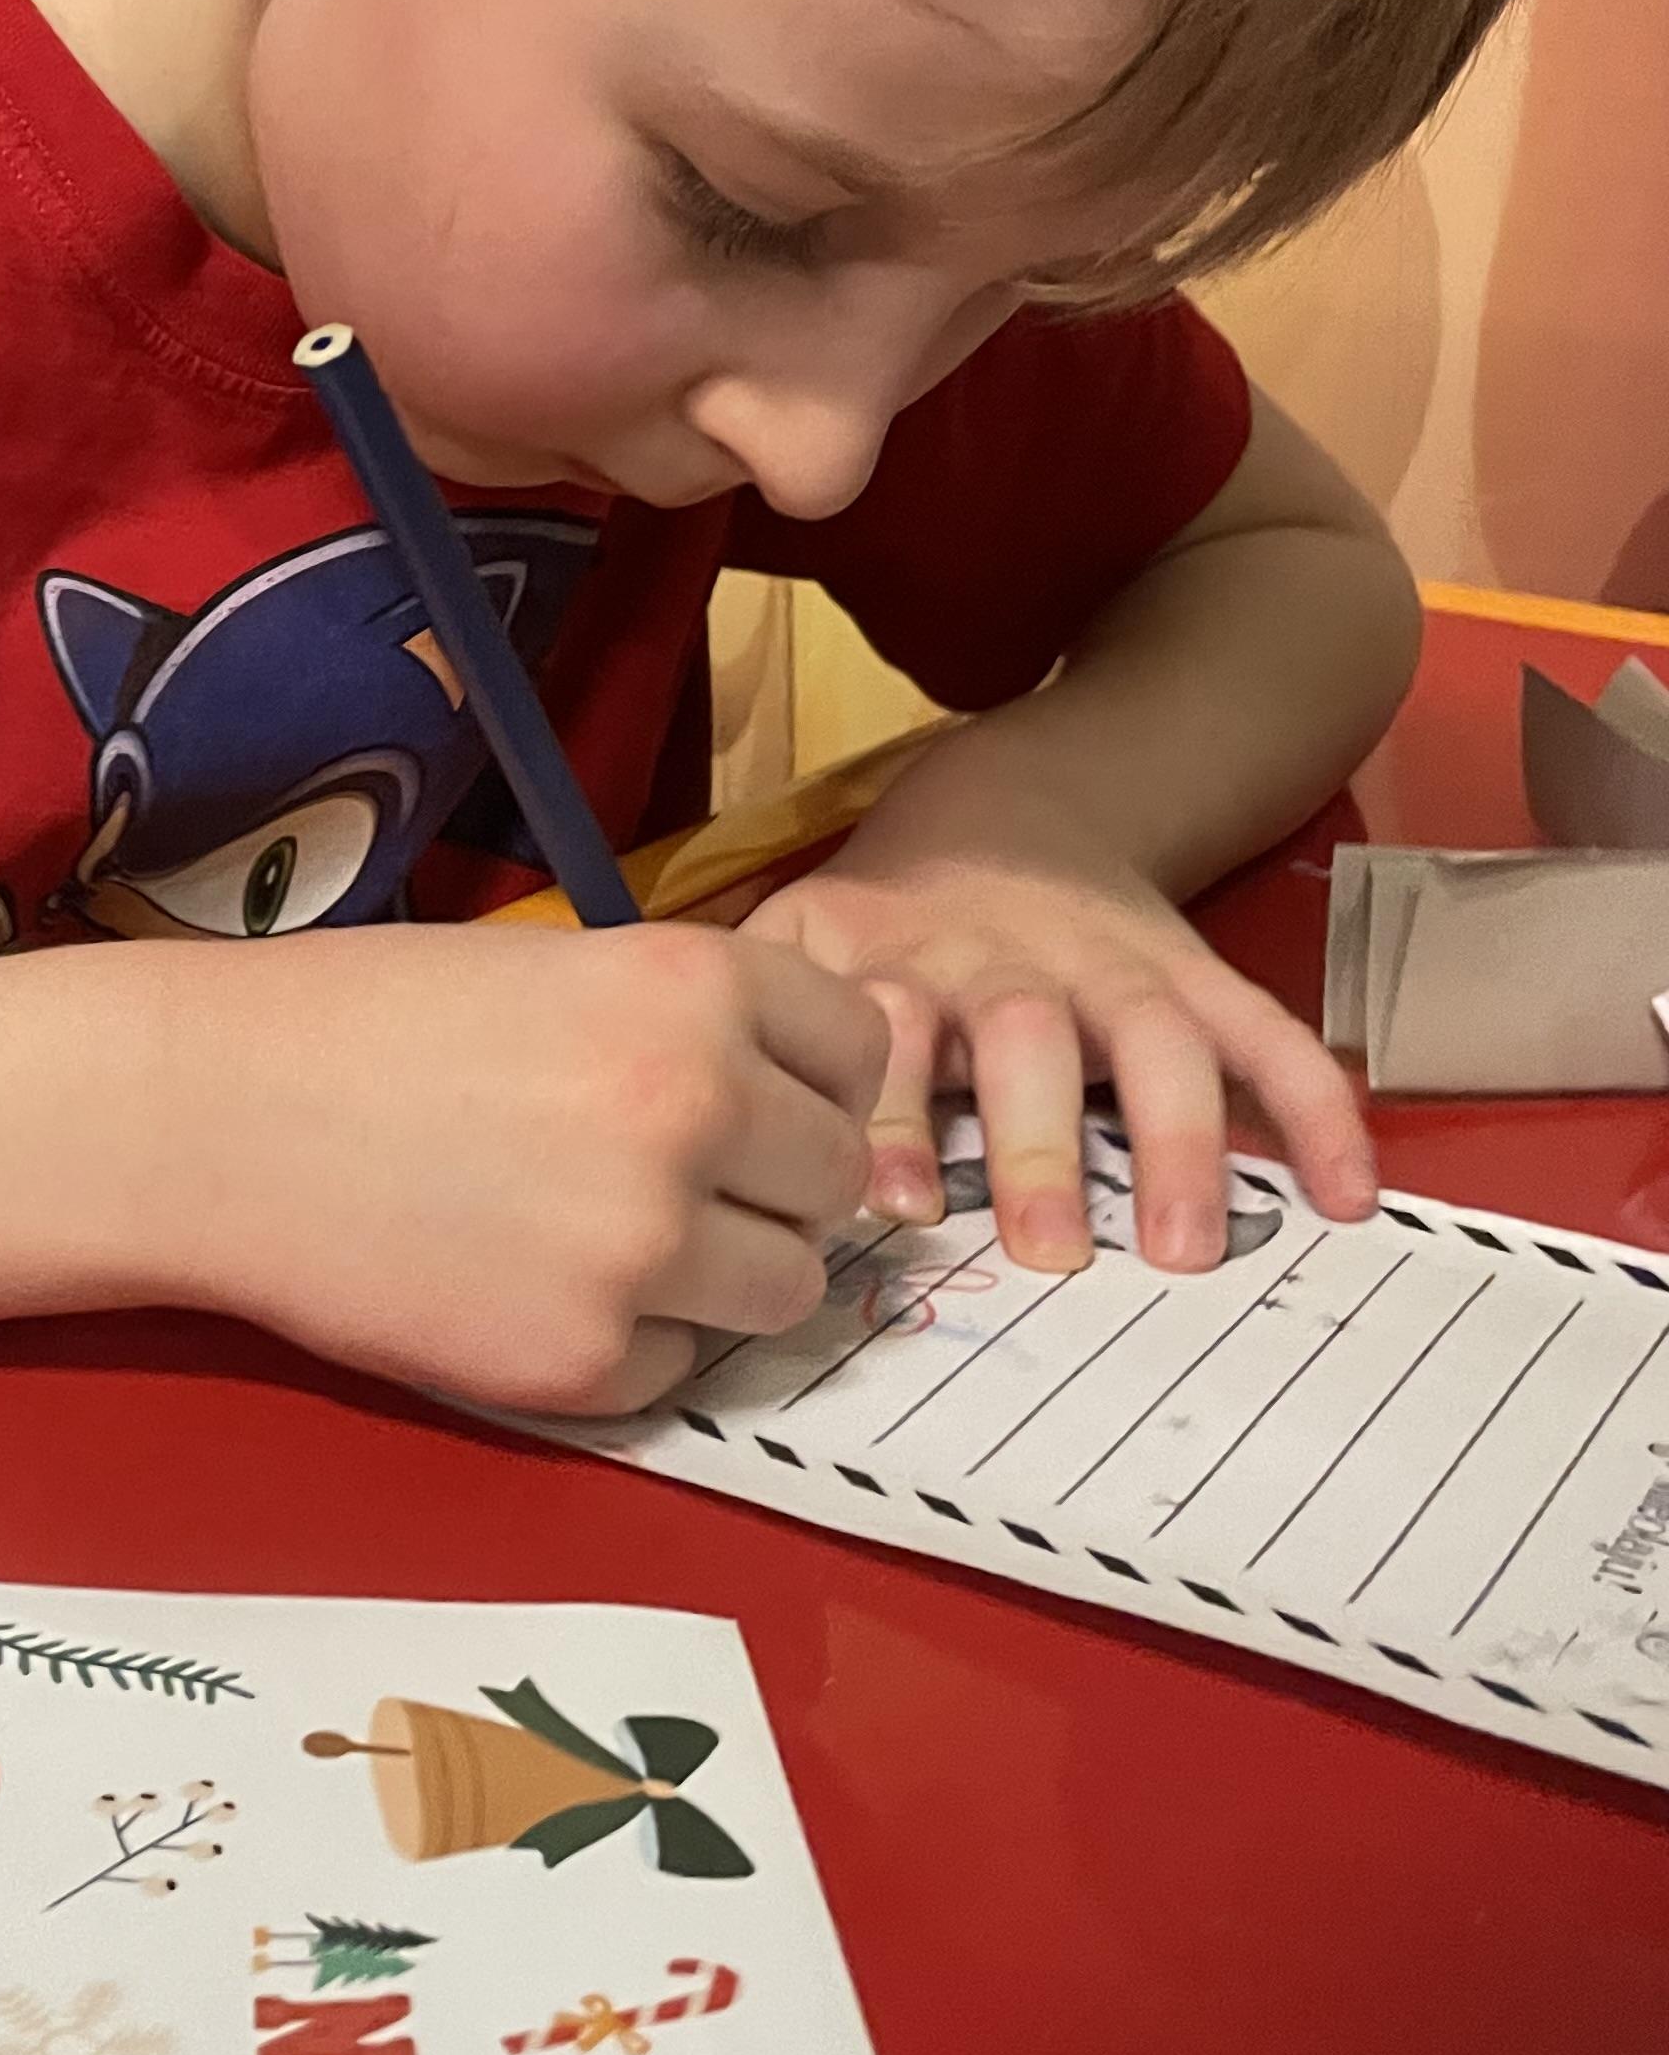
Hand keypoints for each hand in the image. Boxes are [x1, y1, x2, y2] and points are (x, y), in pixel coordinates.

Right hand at [148, 921, 884, 1416]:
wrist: (211, 1118)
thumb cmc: (364, 1022)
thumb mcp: (556, 965)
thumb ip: (693, 1025)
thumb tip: (807, 1111)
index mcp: (691, 987)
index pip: (860, 1051)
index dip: (812, 1080)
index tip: (757, 1099)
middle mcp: (693, 1110)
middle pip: (838, 1182)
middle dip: (775, 1186)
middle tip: (675, 1179)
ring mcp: (645, 1248)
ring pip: (786, 1292)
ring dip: (723, 1276)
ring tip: (609, 1240)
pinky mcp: (584, 1360)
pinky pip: (679, 1367)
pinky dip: (628, 1342)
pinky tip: (531, 1284)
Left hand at [739, 816, 1374, 1271]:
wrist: (1006, 806)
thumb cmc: (881, 924)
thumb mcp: (794, 943)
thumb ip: (756, 1025)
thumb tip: (709, 1137)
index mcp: (897, 964)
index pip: (887, 1032)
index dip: (888, 1113)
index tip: (891, 1204)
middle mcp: (1006, 966)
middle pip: (1027, 1037)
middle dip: (1037, 1140)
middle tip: (1048, 1249)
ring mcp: (1111, 968)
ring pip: (1155, 1040)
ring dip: (1176, 1140)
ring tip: (1185, 1248)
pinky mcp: (1194, 975)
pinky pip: (1265, 1035)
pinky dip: (1315, 1109)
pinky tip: (1345, 1194)